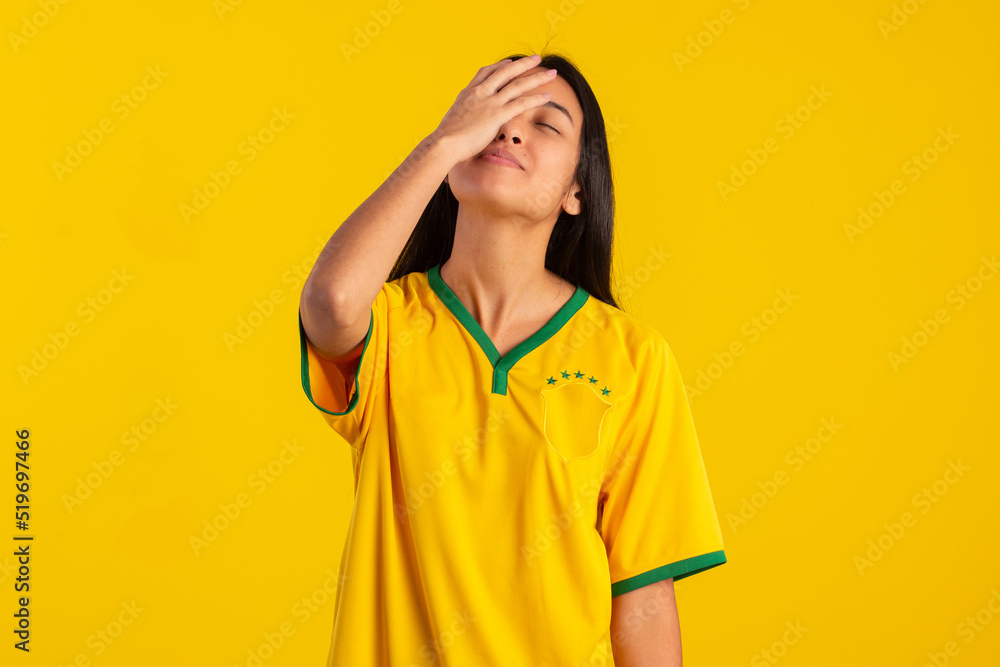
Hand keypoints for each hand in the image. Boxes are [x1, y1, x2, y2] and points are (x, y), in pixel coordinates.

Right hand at [430, 56, 556, 163]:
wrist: (444, 143)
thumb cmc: (446, 138)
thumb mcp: (454, 119)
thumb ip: (465, 115)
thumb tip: (466, 122)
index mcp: (468, 92)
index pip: (486, 72)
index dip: (500, 66)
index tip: (510, 63)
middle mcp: (480, 92)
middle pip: (505, 71)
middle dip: (523, 64)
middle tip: (537, 58)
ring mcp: (490, 102)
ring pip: (518, 84)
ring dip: (537, 77)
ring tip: (551, 73)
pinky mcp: (497, 115)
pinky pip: (521, 103)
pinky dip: (536, 98)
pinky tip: (548, 96)